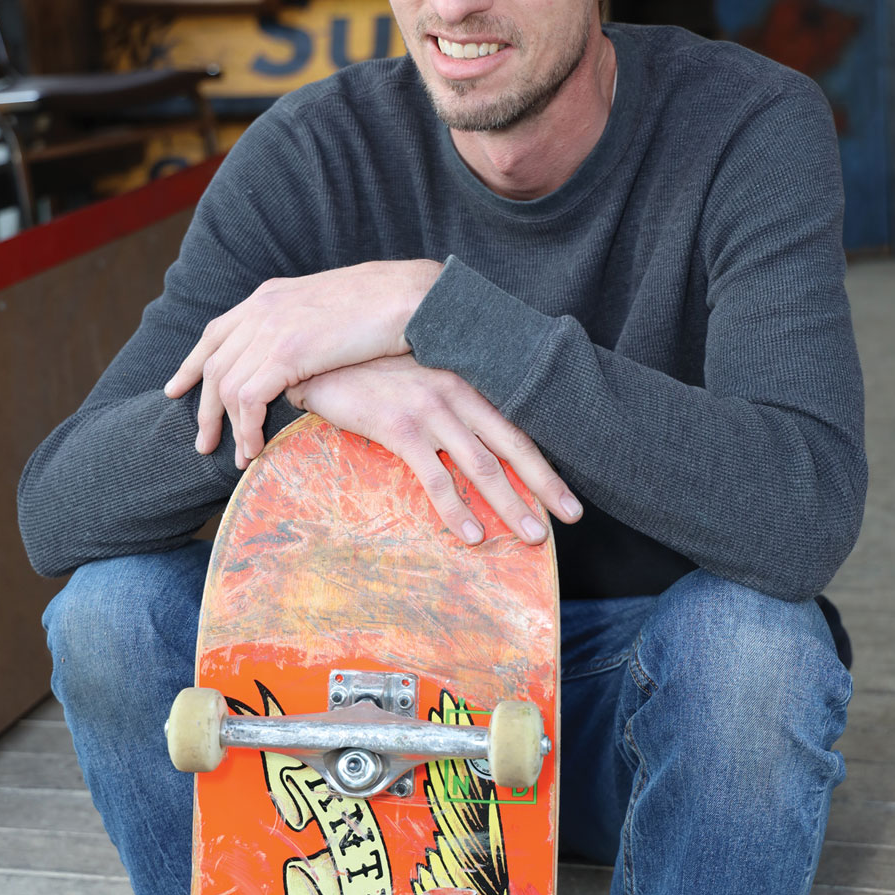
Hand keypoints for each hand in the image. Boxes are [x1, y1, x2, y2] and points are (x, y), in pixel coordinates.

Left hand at [164, 260, 442, 462]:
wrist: (411, 298)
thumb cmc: (387, 308)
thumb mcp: (332, 310)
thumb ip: (305, 327)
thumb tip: (301, 357)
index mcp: (271, 295)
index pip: (216, 332)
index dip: (193, 363)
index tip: (179, 388)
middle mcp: (263, 307)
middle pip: (213, 363)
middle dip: (203, 407)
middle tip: (203, 442)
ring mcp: (271, 328)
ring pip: (226, 386)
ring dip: (227, 428)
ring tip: (236, 457)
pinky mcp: (286, 352)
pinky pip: (248, 400)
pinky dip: (247, 429)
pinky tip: (255, 449)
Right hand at [287, 354, 582, 545]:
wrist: (322, 357)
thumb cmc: (370, 373)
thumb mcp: (418, 380)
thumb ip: (446, 405)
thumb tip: (471, 442)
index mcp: (464, 383)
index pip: (515, 426)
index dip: (543, 460)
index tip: (566, 490)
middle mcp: (455, 394)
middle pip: (512, 445)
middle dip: (545, 484)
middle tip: (572, 516)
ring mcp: (429, 410)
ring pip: (482, 465)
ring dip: (510, 504)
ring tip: (533, 537)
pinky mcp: (399, 427)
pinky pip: (435, 476)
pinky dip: (456, 509)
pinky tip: (473, 535)